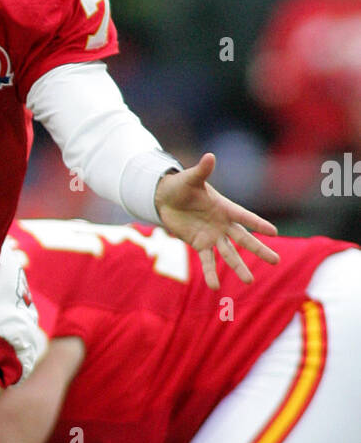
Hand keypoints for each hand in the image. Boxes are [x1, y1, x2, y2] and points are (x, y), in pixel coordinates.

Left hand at [154, 154, 278, 289]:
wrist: (166, 198)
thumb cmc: (182, 185)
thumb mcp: (190, 178)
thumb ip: (202, 171)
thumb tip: (210, 156)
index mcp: (225, 207)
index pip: (245, 217)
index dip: (258, 224)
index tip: (275, 232)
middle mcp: (222, 224)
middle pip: (244, 239)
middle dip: (259, 250)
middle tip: (276, 261)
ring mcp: (212, 236)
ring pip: (229, 254)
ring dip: (238, 267)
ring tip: (249, 281)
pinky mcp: (199, 244)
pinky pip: (206, 261)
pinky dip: (210, 273)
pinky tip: (215, 286)